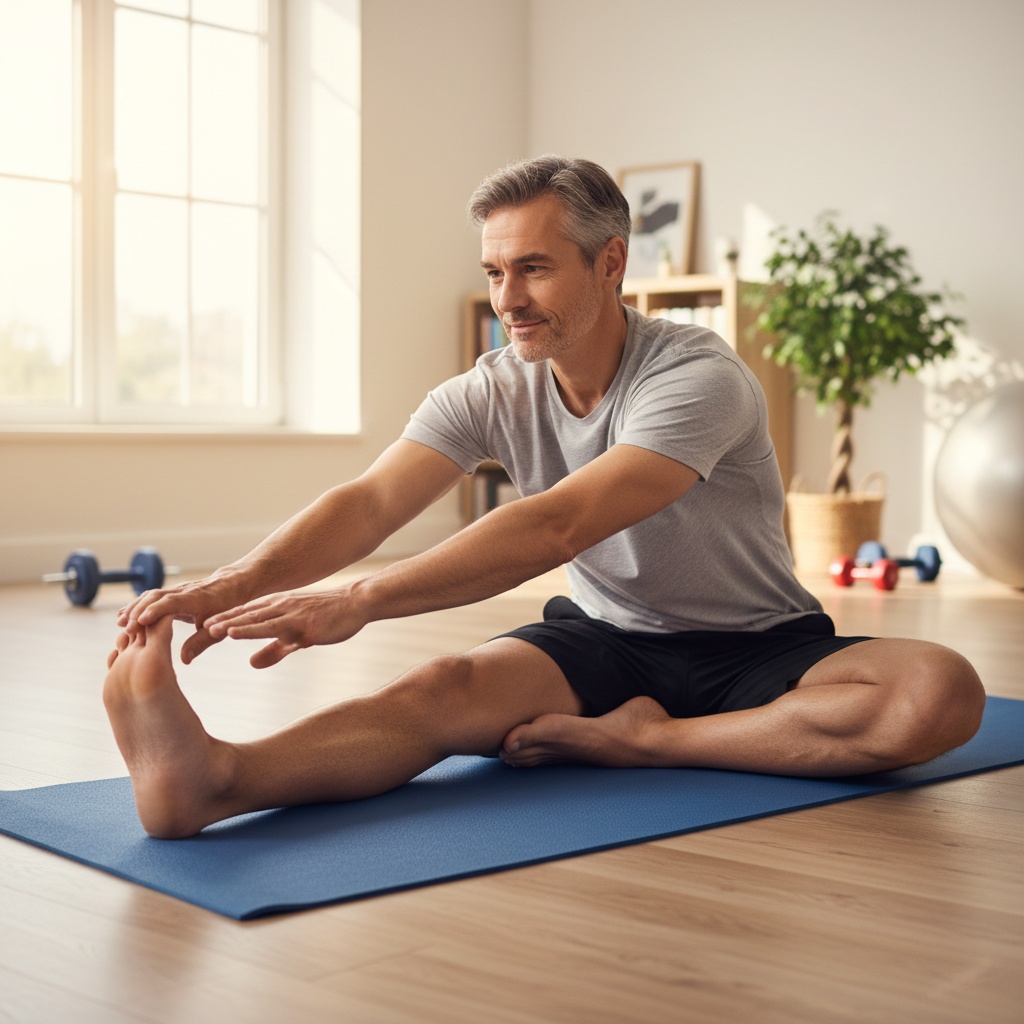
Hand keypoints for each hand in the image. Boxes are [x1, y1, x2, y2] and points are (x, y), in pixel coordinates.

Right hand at [117, 572, 249, 664]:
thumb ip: (201, 642)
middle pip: (156, 597)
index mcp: (196, 599)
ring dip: (134, 607)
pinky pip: (152, 597)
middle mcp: (184, 591)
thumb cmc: (228, 607)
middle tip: (125, 629)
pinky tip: (125, 616)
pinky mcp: (173, 592)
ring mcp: (177, 590)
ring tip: (120, 623)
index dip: (155, 611)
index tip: (139, 622)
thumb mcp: (219, 628)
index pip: (171, 602)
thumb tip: (184, 659)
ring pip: (151, 595)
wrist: (232, 584)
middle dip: (138, 611)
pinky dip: (138, 605)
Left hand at [203, 587, 365, 667]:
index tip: (196, 628)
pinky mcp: (302, 624)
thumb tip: (252, 663)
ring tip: (208, 630)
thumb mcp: (297, 637)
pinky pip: (273, 627)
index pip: (239, 615)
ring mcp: (289, 614)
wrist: (356, 605)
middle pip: (240, 615)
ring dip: (230, 624)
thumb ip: (275, 650)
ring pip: (253, 619)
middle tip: (197, 628)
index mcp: (274, 608)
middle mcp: (277, 607)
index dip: (217, 621)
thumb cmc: (328, 619)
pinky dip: (251, 629)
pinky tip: (235, 632)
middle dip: (216, 623)